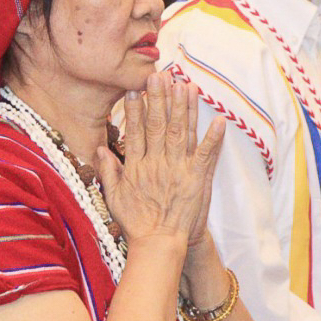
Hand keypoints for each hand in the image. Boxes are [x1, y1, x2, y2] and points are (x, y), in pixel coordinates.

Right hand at [95, 73, 224, 250]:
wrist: (159, 244)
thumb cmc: (136, 223)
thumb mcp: (114, 196)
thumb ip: (108, 170)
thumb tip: (100, 148)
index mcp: (137, 165)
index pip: (136, 131)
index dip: (136, 109)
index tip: (136, 89)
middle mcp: (156, 163)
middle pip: (157, 124)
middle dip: (159, 98)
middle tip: (159, 75)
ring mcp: (177, 169)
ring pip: (179, 132)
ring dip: (184, 108)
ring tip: (186, 86)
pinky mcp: (196, 179)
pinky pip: (205, 154)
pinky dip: (212, 137)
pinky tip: (219, 120)